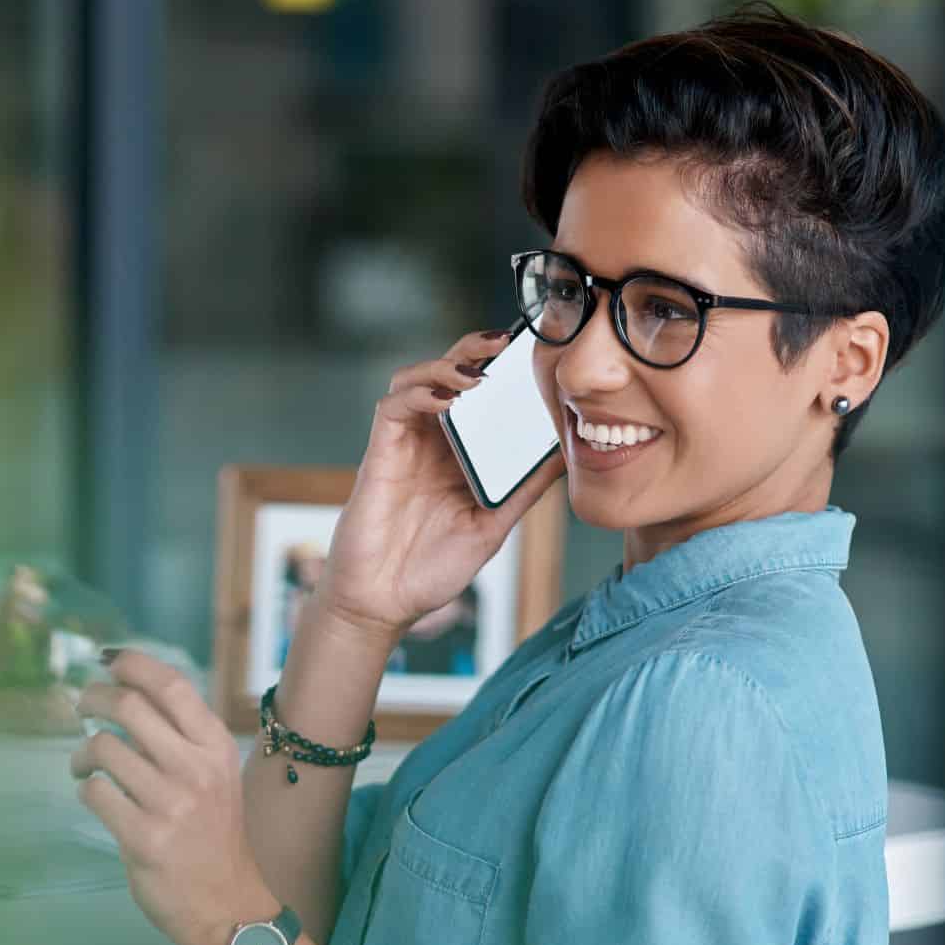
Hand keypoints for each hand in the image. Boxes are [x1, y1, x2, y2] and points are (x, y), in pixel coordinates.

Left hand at [67, 648, 276, 944]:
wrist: (227, 903)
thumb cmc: (215, 834)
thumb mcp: (215, 775)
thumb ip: (180, 738)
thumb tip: (129, 694)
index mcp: (215, 746)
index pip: (171, 685)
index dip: (133, 663)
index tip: (106, 660)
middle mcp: (195, 768)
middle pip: (128, 706)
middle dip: (92, 698)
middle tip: (80, 706)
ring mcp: (169, 804)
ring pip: (103, 748)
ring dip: (81, 752)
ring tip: (83, 765)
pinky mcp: (143, 837)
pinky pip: (95, 793)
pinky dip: (86, 789)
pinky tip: (95, 797)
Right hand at [318, 329, 566, 641]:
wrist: (383, 604)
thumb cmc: (431, 570)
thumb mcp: (492, 526)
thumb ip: (523, 490)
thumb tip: (565, 457)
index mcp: (458, 455)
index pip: (478, 396)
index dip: (499, 368)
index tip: (531, 353)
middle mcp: (429, 443)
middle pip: (446, 374)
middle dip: (473, 349)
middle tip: (505, 340)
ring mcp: (403, 446)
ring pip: (415, 379)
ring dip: (444, 365)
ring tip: (475, 371)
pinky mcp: (379, 455)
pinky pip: (392, 407)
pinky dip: (418, 394)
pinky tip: (445, 399)